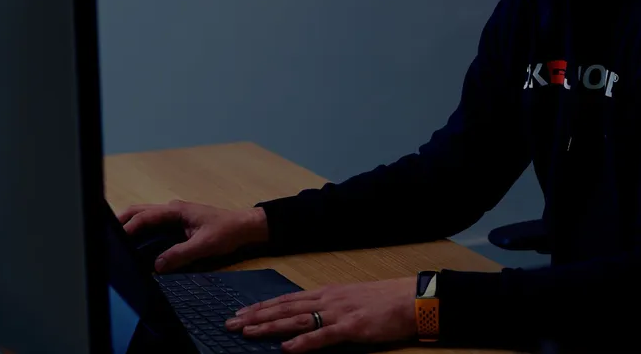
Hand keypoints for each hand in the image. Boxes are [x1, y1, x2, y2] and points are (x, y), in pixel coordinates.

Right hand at [116, 200, 268, 272]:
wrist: (243, 227)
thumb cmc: (227, 231)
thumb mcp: (204, 245)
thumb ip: (180, 254)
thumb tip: (157, 265)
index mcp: (176, 211)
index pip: (145, 217)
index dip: (129, 228)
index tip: (116, 239)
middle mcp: (171, 210)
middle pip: (139, 212)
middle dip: (121, 221)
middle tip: (104, 235)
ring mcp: (173, 216)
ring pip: (144, 217)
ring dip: (129, 226)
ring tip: (113, 241)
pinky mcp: (176, 225)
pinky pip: (153, 227)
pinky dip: (140, 232)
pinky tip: (133, 244)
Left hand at [225, 277, 416, 352]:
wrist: (410, 299)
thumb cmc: (383, 300)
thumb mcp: (351, 298)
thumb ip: (329, 306)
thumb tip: (307, 315)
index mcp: (327, 292)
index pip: (287, 299)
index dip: (262, 306)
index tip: (241, 312)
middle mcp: (328, 299)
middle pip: (285, 308)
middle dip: (256, 315)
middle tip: (231, 322)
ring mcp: (339, 313)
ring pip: (297, 319)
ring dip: (271, 327)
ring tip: (248, 331)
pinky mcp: (352, 328)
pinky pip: (323, 336)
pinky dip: (304, 343)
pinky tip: (287, 348)